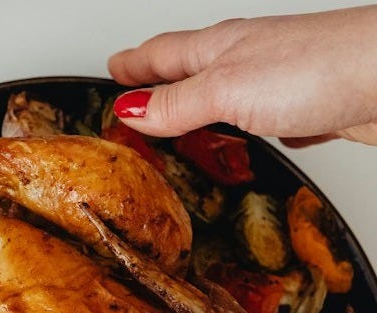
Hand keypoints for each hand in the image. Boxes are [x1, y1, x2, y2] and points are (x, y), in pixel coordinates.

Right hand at [107, 6, 376, 145]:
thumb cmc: (318, 66)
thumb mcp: (225, 90)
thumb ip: (176, 104)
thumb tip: (130, 110)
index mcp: (218, 50)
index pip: (161, 54)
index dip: (132, 64)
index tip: (110, 70)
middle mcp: (247, 60)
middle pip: (190, 73)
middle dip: (160, 85)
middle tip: (134, 97)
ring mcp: (279, 83)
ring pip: (226, 99)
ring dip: (201, 113)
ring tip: (179, 129)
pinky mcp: (311, 108)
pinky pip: (266, 123)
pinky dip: (248, 136)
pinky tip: (250, 146)